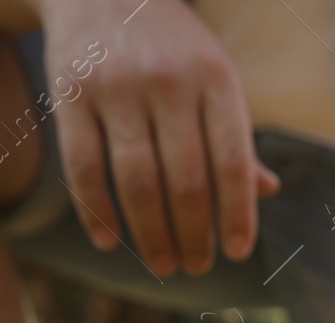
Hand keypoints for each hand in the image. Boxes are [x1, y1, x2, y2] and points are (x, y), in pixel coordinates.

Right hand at [36, 0, 278, 274]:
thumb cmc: (171, 44)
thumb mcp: (213, 74)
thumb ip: (234, 133)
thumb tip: (265, 191)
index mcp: (214, 77)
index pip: (232, 161)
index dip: (237, 213)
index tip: (237, 252)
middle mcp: (167, 81)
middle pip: (185, 181)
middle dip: (193, 235)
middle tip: (196, 267)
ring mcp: (116, 87)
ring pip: (136, 181)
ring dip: (151, 234)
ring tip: (163, 263)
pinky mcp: (69, 93)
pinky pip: (82, 167)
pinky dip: (95, 212)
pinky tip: (108, 241)